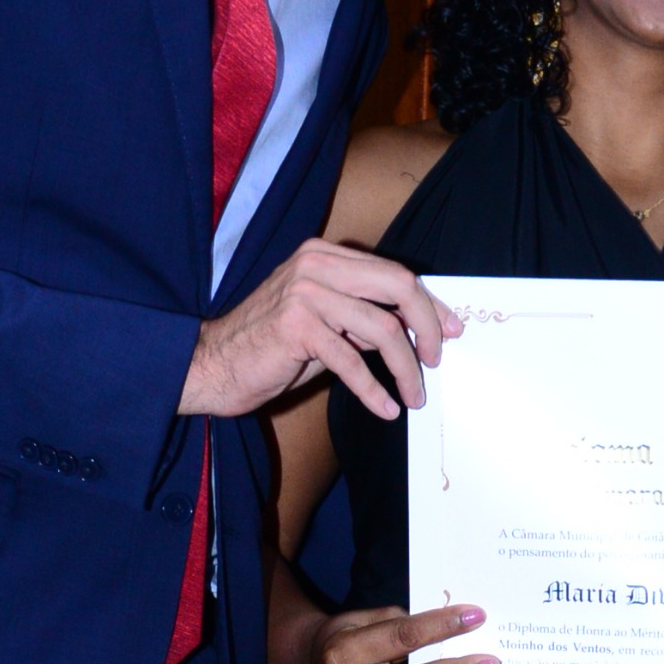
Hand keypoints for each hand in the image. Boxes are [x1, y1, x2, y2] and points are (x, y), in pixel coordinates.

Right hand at [181, 241, 459, 424]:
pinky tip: (385, 408)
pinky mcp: (296, 326)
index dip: (429, 303)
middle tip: (435, 362)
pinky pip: (352, 361)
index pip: (392, 273)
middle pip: (397, 286)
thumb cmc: (270, 348)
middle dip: (428, 327)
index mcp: (324, 255)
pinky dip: (374, 390)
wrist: (213, 364)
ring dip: (405, 368)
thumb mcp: (324, 324)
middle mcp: (316, 264)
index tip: (450, 331)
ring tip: (414, 395)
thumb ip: (362, 318)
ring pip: (382, 328)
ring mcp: (305, 292)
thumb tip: (416, 331)